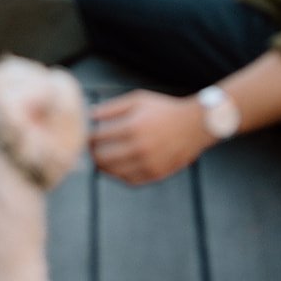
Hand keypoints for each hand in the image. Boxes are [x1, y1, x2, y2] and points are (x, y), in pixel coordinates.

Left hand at [89, 90, 210, 184]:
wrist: (194, 125)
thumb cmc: (164, 110)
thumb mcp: (138, 100)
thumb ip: (112, 108)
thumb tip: (90, 115)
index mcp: (132, 126)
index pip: (98, 138)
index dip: (88, 137)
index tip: (87, 135)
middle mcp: (139, 147)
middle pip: (102, 158)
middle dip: (93, 153)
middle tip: (92, 149)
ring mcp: (147, 163)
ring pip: (113, 172)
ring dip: (103, 166)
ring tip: (103, 158)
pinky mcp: (155, 174)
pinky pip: (129, 181)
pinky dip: (120, 175)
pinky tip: (119, 166)